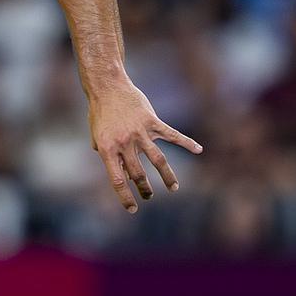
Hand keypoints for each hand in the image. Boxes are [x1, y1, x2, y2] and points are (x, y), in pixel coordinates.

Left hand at [87, 76, 201, 211]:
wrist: (108, 86)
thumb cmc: (100, 112)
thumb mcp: (97, 136)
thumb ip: (106, 154)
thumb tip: (117, 169)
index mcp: (108, 150)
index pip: (118, 180)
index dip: (125, 197)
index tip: (133, 209)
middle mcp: (125, 143)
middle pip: (139, 173)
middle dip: (145, 189)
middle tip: (148, 196)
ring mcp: (140, 132)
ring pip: (158, 160)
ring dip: (167, 177)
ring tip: (173, 188)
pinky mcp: (152, 122)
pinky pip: (172, 135)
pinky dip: (187, 142)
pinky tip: (198, 149)